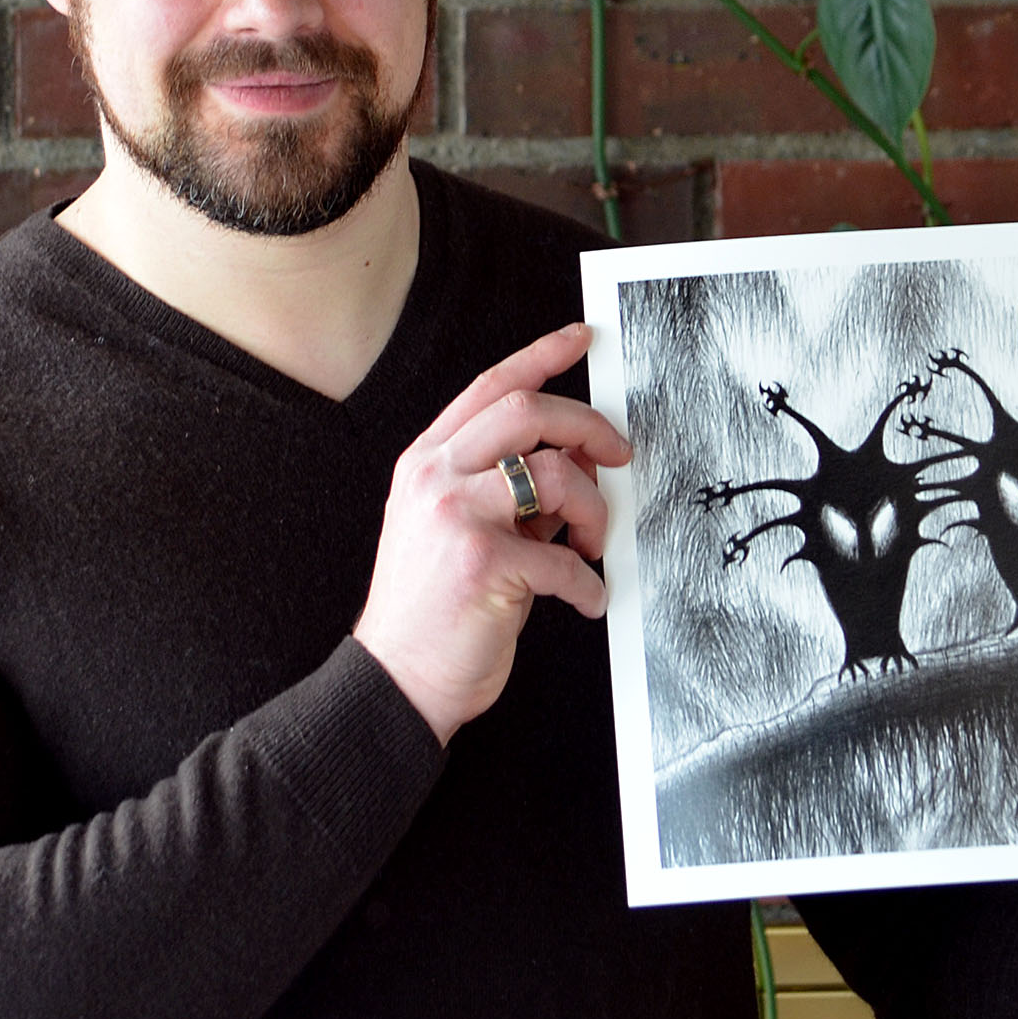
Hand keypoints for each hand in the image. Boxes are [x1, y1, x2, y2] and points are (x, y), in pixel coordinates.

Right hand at [353, 323, 630, 743]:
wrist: (398, 679)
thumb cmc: (433, 610)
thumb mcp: (458, 529)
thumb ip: (507, 488)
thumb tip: (576, 460)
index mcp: (427, 462)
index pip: (490, 386)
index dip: (541, 355)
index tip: (580, 339)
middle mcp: (435, 477)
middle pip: (529, 411)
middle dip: (589, 427)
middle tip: (619, 457)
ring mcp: (456, 515)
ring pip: (556, 474)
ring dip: (594, 510)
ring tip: (592, 545)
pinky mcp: (483, 561)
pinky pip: (565, 556)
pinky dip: (589, 583)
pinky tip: (586, 599)